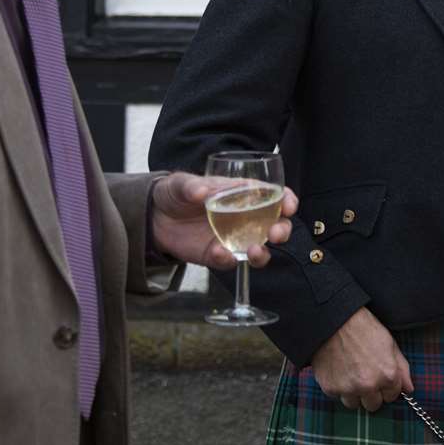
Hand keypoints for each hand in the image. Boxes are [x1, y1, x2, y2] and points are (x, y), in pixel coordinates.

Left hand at [148, 172, 296, 269]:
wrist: (154, 218)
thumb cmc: (175, 193)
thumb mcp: (181, 183)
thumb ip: (191, 186)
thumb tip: (202, 192)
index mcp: (243, 193)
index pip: (275, 196)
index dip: (287, 200)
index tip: (289, 206)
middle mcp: (245, 217)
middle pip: (275, 225)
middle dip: (282, 230)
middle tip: (276, 233)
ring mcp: (233, 238)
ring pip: (260, 249)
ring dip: (263, 253)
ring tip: (254, 251)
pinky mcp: (217, 254)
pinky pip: (230, 261)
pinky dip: (228, 259)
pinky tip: (219, 253)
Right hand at [310, 307, 413, 412]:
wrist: (336, 321)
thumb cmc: (365, 329)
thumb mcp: (390, 344)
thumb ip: (402, 369)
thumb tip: (409, 389)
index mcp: (387, 376)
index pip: (392, 396)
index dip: (386, 386)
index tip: (380, 376)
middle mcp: (369, 386)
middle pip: (373, 405)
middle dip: (371, 394)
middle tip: (365, 375)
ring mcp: (349, 389)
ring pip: (354, 404)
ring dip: (354, 393)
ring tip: (350, 372)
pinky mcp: (331, 389)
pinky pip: (338, 396)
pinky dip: (339, 386)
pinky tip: (339, 370)